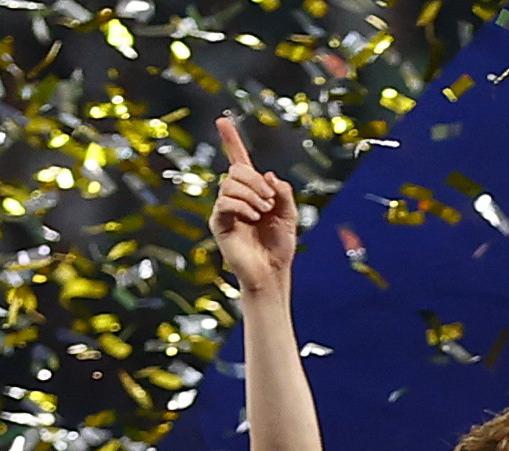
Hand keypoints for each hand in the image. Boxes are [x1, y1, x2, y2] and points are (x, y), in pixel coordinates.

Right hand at [209, 116, 297, 297]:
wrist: (272, 272)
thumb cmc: (280, 246)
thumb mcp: (289, 215)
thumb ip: (284, 193)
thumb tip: (269, 175)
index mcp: (253, 192)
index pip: (239, 160)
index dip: (231, 140)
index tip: (222, 120)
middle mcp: (235, 197)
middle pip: (236, 171)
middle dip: (255, 180)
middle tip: (270, 200)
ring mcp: (225, 209)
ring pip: (229, 184)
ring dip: (252, 195)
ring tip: (263, 212)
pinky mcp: (219, 222)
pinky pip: (225, 202)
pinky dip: (242, 206)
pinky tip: (253, 218)